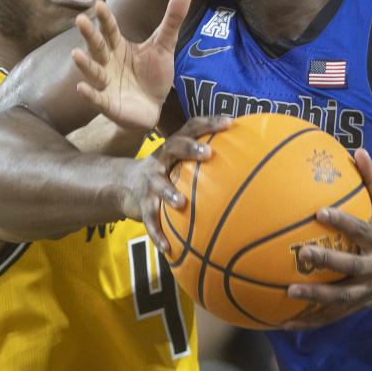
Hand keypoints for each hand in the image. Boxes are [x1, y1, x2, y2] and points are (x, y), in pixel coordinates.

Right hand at [72, 0, 191, 129]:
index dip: (106, 19)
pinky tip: (81, 88)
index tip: (100, 4)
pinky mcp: (108, 104)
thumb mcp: (164, 45)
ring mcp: (106, 83)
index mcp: (118, 47)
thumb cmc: (153, 75)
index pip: (111, 30)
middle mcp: (108, 63)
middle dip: (89, 35)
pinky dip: (90, 94)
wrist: (153, 108)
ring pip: (93, 71)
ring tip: (75, 54)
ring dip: (85, 64)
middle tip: (80, 20)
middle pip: (98, 47)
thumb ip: (172, 18)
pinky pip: (97, 99)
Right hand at [122, 115, 230, 253]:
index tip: (229, 122)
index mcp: (173, 146)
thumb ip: (204, 159)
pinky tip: (168, 248)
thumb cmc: (166, 172)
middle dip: (190, 148)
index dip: (209, 123)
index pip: (191, 127)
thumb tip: (248, 162)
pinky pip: (150, 219)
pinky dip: (158, 233)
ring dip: (169, 192)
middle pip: (173, 146)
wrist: (123, 185)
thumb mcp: (180, 161)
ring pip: (158, 184)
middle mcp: (161, 159)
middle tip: (208, 153)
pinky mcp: (141, 204)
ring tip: (181, 203)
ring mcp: (149, 181)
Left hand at [281, 148, 371, 328]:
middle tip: (301, 253)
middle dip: (328, 262)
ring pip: (342, 298)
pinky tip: (285, 323)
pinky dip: (310, 321)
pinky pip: (332, 316)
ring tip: (289, 292)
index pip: (362, 230)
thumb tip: (358, 150)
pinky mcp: (358, 307)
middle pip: (352, 267)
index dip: (343, 222)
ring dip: (316, 297)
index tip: (320, 211)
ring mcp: (368, 291)